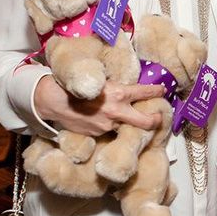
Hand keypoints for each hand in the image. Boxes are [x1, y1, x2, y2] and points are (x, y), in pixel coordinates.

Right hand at [34, 75, 166, 135]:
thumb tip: (129, 89)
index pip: (144, 92)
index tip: (162, 90)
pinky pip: (110, 130)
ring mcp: (107, 125)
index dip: (156, 91)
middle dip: (156, 119)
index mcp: (118, 94)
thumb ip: (115, 87)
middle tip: (159, 117)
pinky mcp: (98, 134)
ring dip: (130, 124)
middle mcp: (116, 111)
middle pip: (146, 121)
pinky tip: (104, 120)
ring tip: (130, 119)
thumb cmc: (75, 86)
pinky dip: (111, 126)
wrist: (54, 101)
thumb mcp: (99, 81)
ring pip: (126, 127)